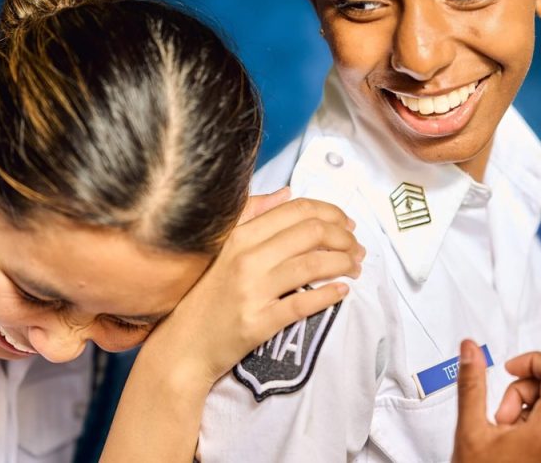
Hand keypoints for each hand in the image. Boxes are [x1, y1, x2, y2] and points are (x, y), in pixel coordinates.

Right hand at [144, 188, 363, 388]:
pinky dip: (329, 295)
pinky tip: (343, 292)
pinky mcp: (258, 323)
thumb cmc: (206, 296)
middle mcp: (247, 258)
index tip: (347, 224)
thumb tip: (287, 193)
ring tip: (356, 268)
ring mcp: (252, 291)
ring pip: (313, 265)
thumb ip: (252, 215)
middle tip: (357, 248)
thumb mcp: (222, 249)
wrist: (183, 346)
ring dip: (344, 263)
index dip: (331, 213)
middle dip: (345, 237)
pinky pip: (303, 304)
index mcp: (240, 236)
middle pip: (311, 233)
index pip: (296, 210)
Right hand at [452, 340, 540, 462]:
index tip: (509, 370)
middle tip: (500, 415)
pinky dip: (537, 427)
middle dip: (524, 391)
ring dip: (529, 410)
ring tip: (505, 435)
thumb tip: (471, 349)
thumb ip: (472, 384)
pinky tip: (515, 446)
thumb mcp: (471, 430)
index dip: (532, 361)